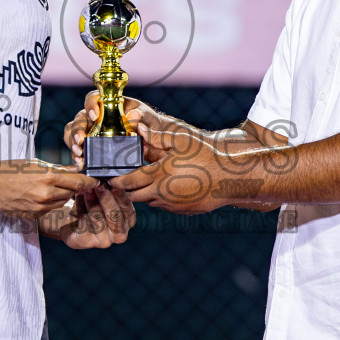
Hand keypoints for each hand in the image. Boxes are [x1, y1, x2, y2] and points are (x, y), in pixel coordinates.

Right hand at [0, 161, 97, 214]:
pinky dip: (51, 202)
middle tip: (79, 181)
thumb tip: (76, 168)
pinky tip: (41, 195)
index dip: (89, 181)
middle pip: (72, 193)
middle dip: (77, 187)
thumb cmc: (9, 170)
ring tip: (54, 186)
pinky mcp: (33, 216)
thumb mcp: (34, 163)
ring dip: (64, 195)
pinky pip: (50, 209)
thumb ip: (57, 168)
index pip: (78, 182)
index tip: (96, 180)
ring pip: (62, 202)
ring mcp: (39, 207)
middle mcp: (45, 194)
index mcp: (47, 177)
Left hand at [40, 184, 136, 247]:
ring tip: (87, 190)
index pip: (127, 206)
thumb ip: (108, 188)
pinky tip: (76, 199)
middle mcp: (120, 234)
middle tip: (99, 185)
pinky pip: (84, 225)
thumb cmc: (88, 203)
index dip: (120, 194)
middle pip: (115, 215)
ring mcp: (104, 241)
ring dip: (93, 203)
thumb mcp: (101, 194)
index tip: (112, 182)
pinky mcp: (86, 242)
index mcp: (128, 220)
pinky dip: (81, 209)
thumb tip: (107, 176)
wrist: (68, 217)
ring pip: (100, 220)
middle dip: (107, 198)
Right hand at [64, 92, 170, 167]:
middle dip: (77, 129)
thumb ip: (141, 114)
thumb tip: (133, 115)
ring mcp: (90, 132)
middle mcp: (95, 117)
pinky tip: (81, 162)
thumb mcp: (147, 116)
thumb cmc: (147, 122)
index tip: (95, 115)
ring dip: (72, 142)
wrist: (152, 140)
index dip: (90, 105)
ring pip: (72, 133)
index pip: (92, 99)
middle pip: (79, 118)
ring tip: (79, 153)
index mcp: (106, 104)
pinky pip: (78, 149)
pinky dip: (77, 155)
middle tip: (81, 140)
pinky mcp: (91, 146)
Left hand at [108, 122, 235, 213]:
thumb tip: (137, 128)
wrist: (230, 177)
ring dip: (145, 193)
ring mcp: (172, 205)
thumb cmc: (205, 155)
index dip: (116, 181)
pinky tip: (169, 186)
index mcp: (158, 176)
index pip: (127, 182)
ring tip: (148, 180)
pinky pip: (165, 206)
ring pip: (149, 202)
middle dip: (128, 189)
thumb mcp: (180, 141)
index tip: (110, 177)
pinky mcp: (182, 211)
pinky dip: (162, 198)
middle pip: (134, 196)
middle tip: (125, 179)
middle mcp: (162, 194)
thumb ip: (156, 137)